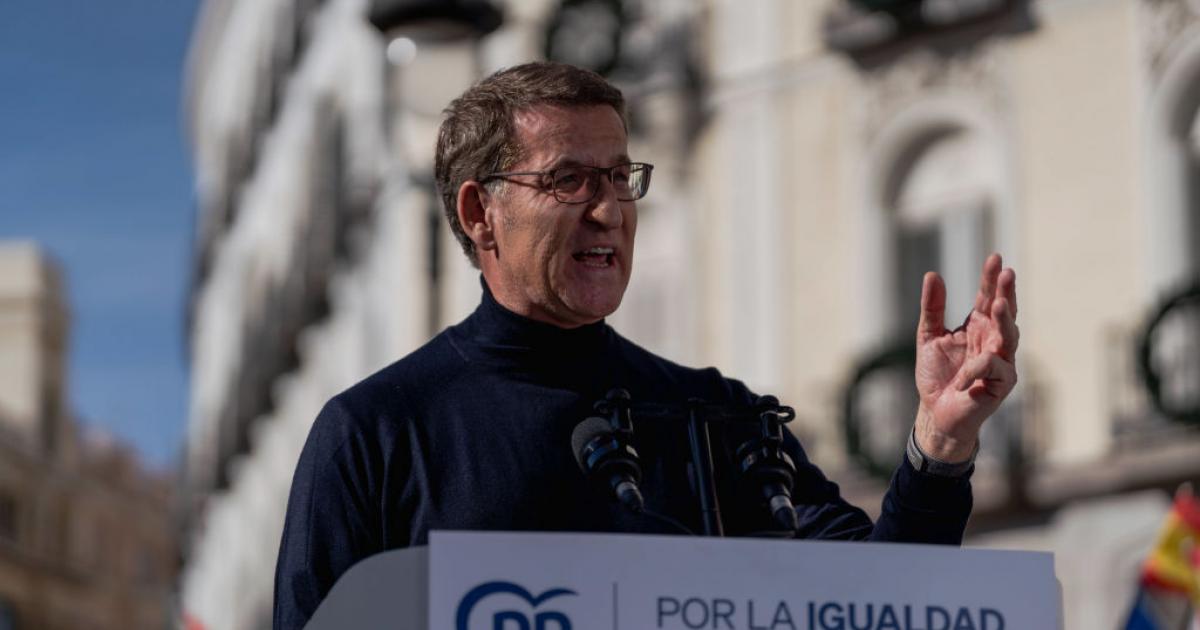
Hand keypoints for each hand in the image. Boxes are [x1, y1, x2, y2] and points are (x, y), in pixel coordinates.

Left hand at [913, 253, 1018, 461]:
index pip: (987, 298)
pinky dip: (977, 367)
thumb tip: (933, 275)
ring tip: (999, 303)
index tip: (995, 257)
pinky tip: (963, 376)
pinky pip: (993, 366)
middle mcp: (994, 340)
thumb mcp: (928, 337)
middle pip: (1004, 312)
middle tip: (1006, 273)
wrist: (935, 411)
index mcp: (977, 327)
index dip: (991, 279)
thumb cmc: (937, 376)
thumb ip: (932, 308)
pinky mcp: (1002, 383)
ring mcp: (1001, 361)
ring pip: (1009, 335)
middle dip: (1006, 292)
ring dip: (1004, 319)